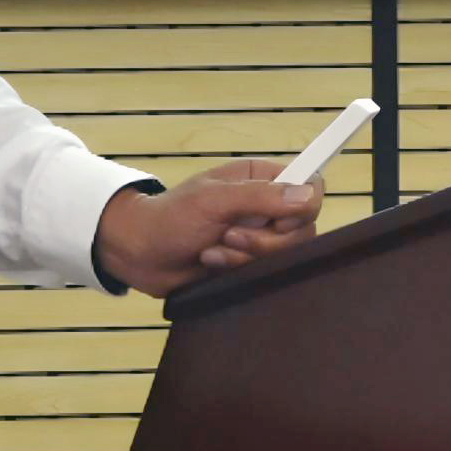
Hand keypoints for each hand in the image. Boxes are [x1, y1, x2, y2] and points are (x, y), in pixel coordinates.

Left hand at [96, 160, 325, 293]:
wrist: (140, 252)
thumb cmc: (170, 216)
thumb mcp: (213, 199)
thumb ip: (261, 196)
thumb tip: (307, 194)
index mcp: (262, 178)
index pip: (310, 185)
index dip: (302, 206)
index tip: (277, 219)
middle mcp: (266, 206)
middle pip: (302, 228)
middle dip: (266, 239)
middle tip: (231, 234)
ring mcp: (259, 235)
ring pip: (284, 254)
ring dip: (245, 256)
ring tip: (214, 248)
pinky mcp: (248, 263)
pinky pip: (263, 272)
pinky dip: (234, 269)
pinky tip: (210, 260)